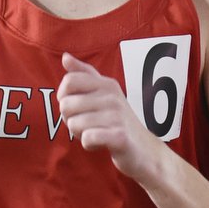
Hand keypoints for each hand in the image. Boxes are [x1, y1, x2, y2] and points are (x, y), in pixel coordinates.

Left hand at [57, 52, 162, 183]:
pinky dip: (88, 145)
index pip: (70, 81)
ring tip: (96, 133)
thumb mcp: (104, 94)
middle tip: (87, 125)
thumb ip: (84, 75)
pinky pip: (87, 138)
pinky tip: (100, 144)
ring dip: (79, 134)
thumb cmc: (118, 121)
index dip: (64, 97)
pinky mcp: (119, 136)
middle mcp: (113, 96)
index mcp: (107, 84)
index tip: (75, 107)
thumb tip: (65, 57)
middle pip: (66, 105)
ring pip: (74, 124)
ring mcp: (117, 116)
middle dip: (70, 119)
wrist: (145, 150)